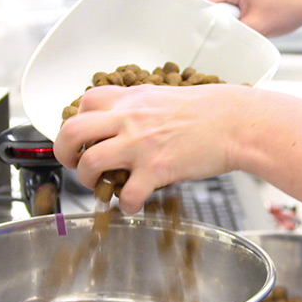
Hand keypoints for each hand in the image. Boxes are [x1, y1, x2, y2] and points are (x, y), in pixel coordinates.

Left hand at [53, 84, 251, 212]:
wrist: (236, 122)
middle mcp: (128, 119)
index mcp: (130, 100)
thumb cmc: (206, 111)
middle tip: (75, 163)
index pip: (84, 104)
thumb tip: (118, 122)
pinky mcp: (156, 169)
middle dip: (64, 153)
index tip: (83, 137)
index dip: (77, 123)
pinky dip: (125, 205)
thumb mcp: (162, 96)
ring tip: (102, 186)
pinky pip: (126, 194)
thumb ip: (136, 106)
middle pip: (72, 132)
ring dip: (89, 181)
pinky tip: (132, 204)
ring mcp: (140, 144)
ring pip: (90, 164)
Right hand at [198, 0, 301, 37]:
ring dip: (223, 15)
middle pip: (206, 1)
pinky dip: (229, 10)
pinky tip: (244, 15)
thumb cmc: (288, 10)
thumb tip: (207, 41)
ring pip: (214, 1)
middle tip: (233, 31)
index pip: (201, 2)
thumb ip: (228, 33)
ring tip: (244, 21)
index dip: (200, 23)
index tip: (206, 39)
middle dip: (214, 19)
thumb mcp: (255, 27)